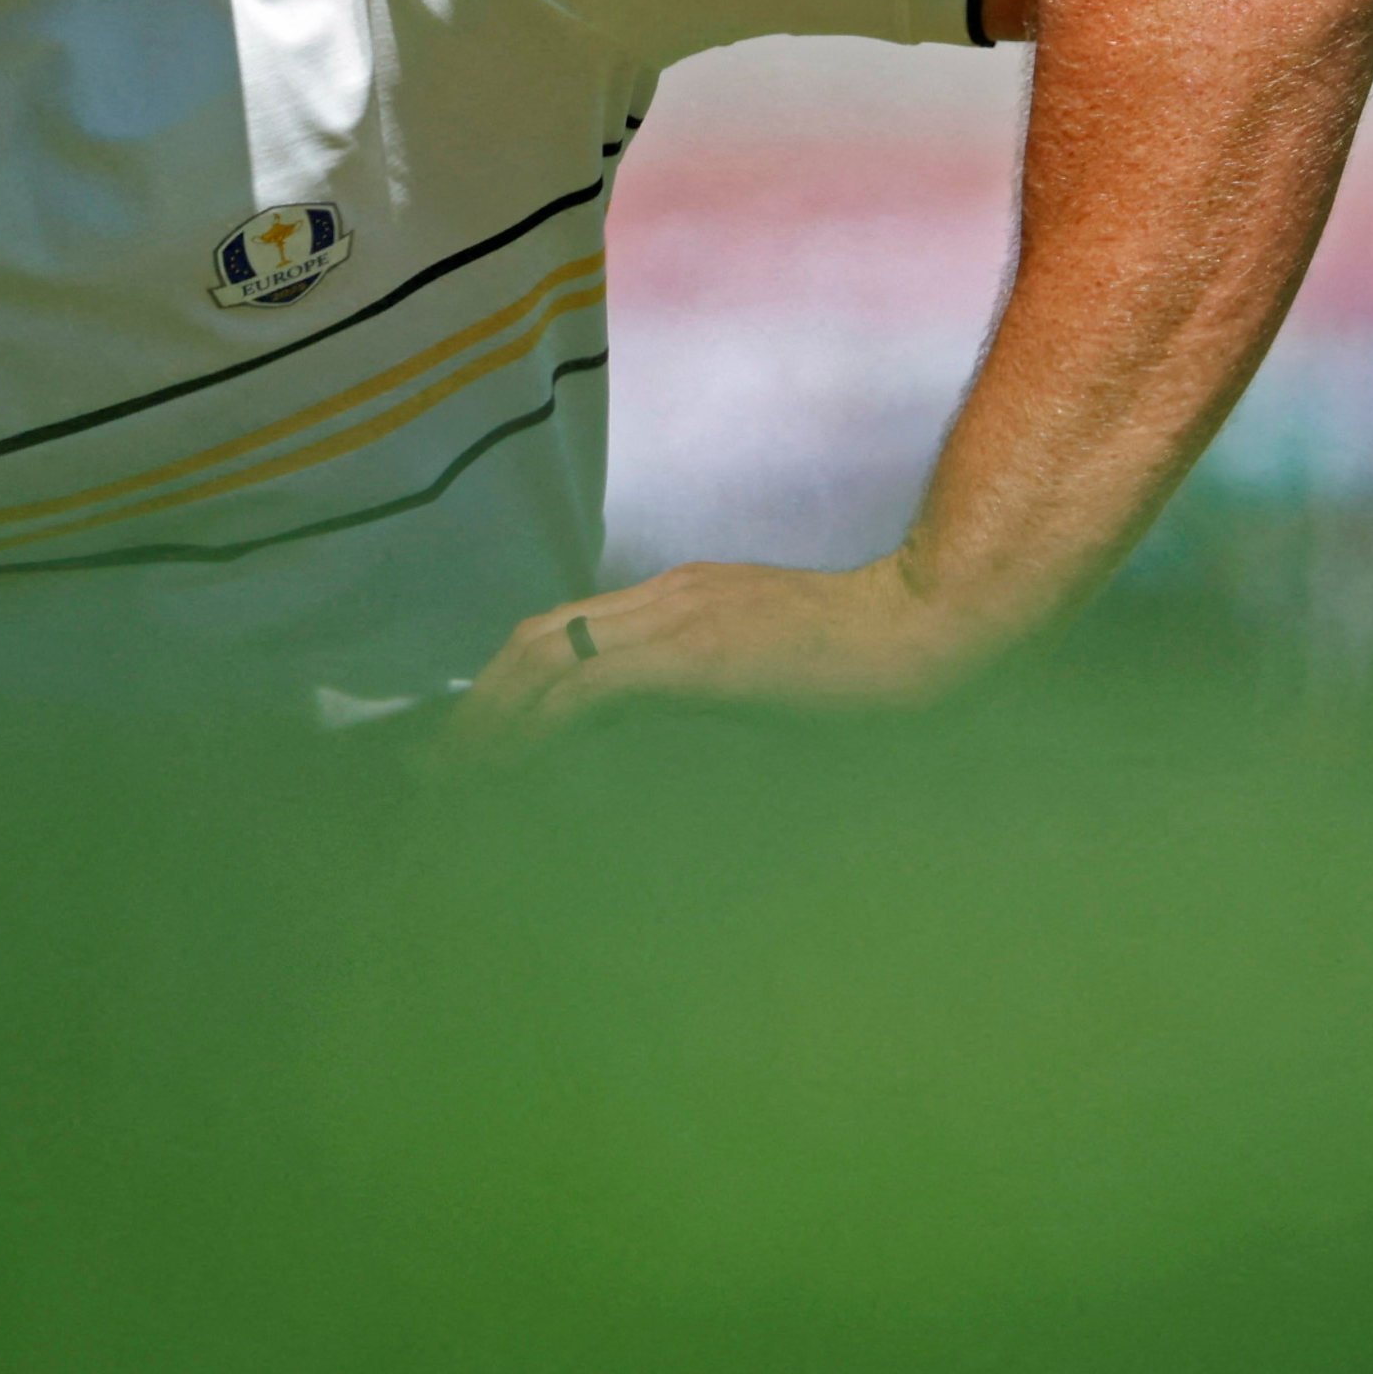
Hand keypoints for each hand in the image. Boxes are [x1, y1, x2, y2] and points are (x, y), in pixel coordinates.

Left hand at [447, 557, 976, 752]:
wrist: (931, 628)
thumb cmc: (874, 665)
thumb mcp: (773, 677)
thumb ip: (713, 696)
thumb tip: (665, 739)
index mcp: (680, 601)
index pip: (567, 631)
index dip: (510, 683)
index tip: (477, 737)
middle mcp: (663, 598)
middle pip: (537, 638)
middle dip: (480, 702)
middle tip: (441, 766)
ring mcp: (675, 619)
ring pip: (544, 656)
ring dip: (490, 717)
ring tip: (453, 776)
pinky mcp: (690, 655)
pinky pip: (586, 691)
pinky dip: (535, 729)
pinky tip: (509, 769)